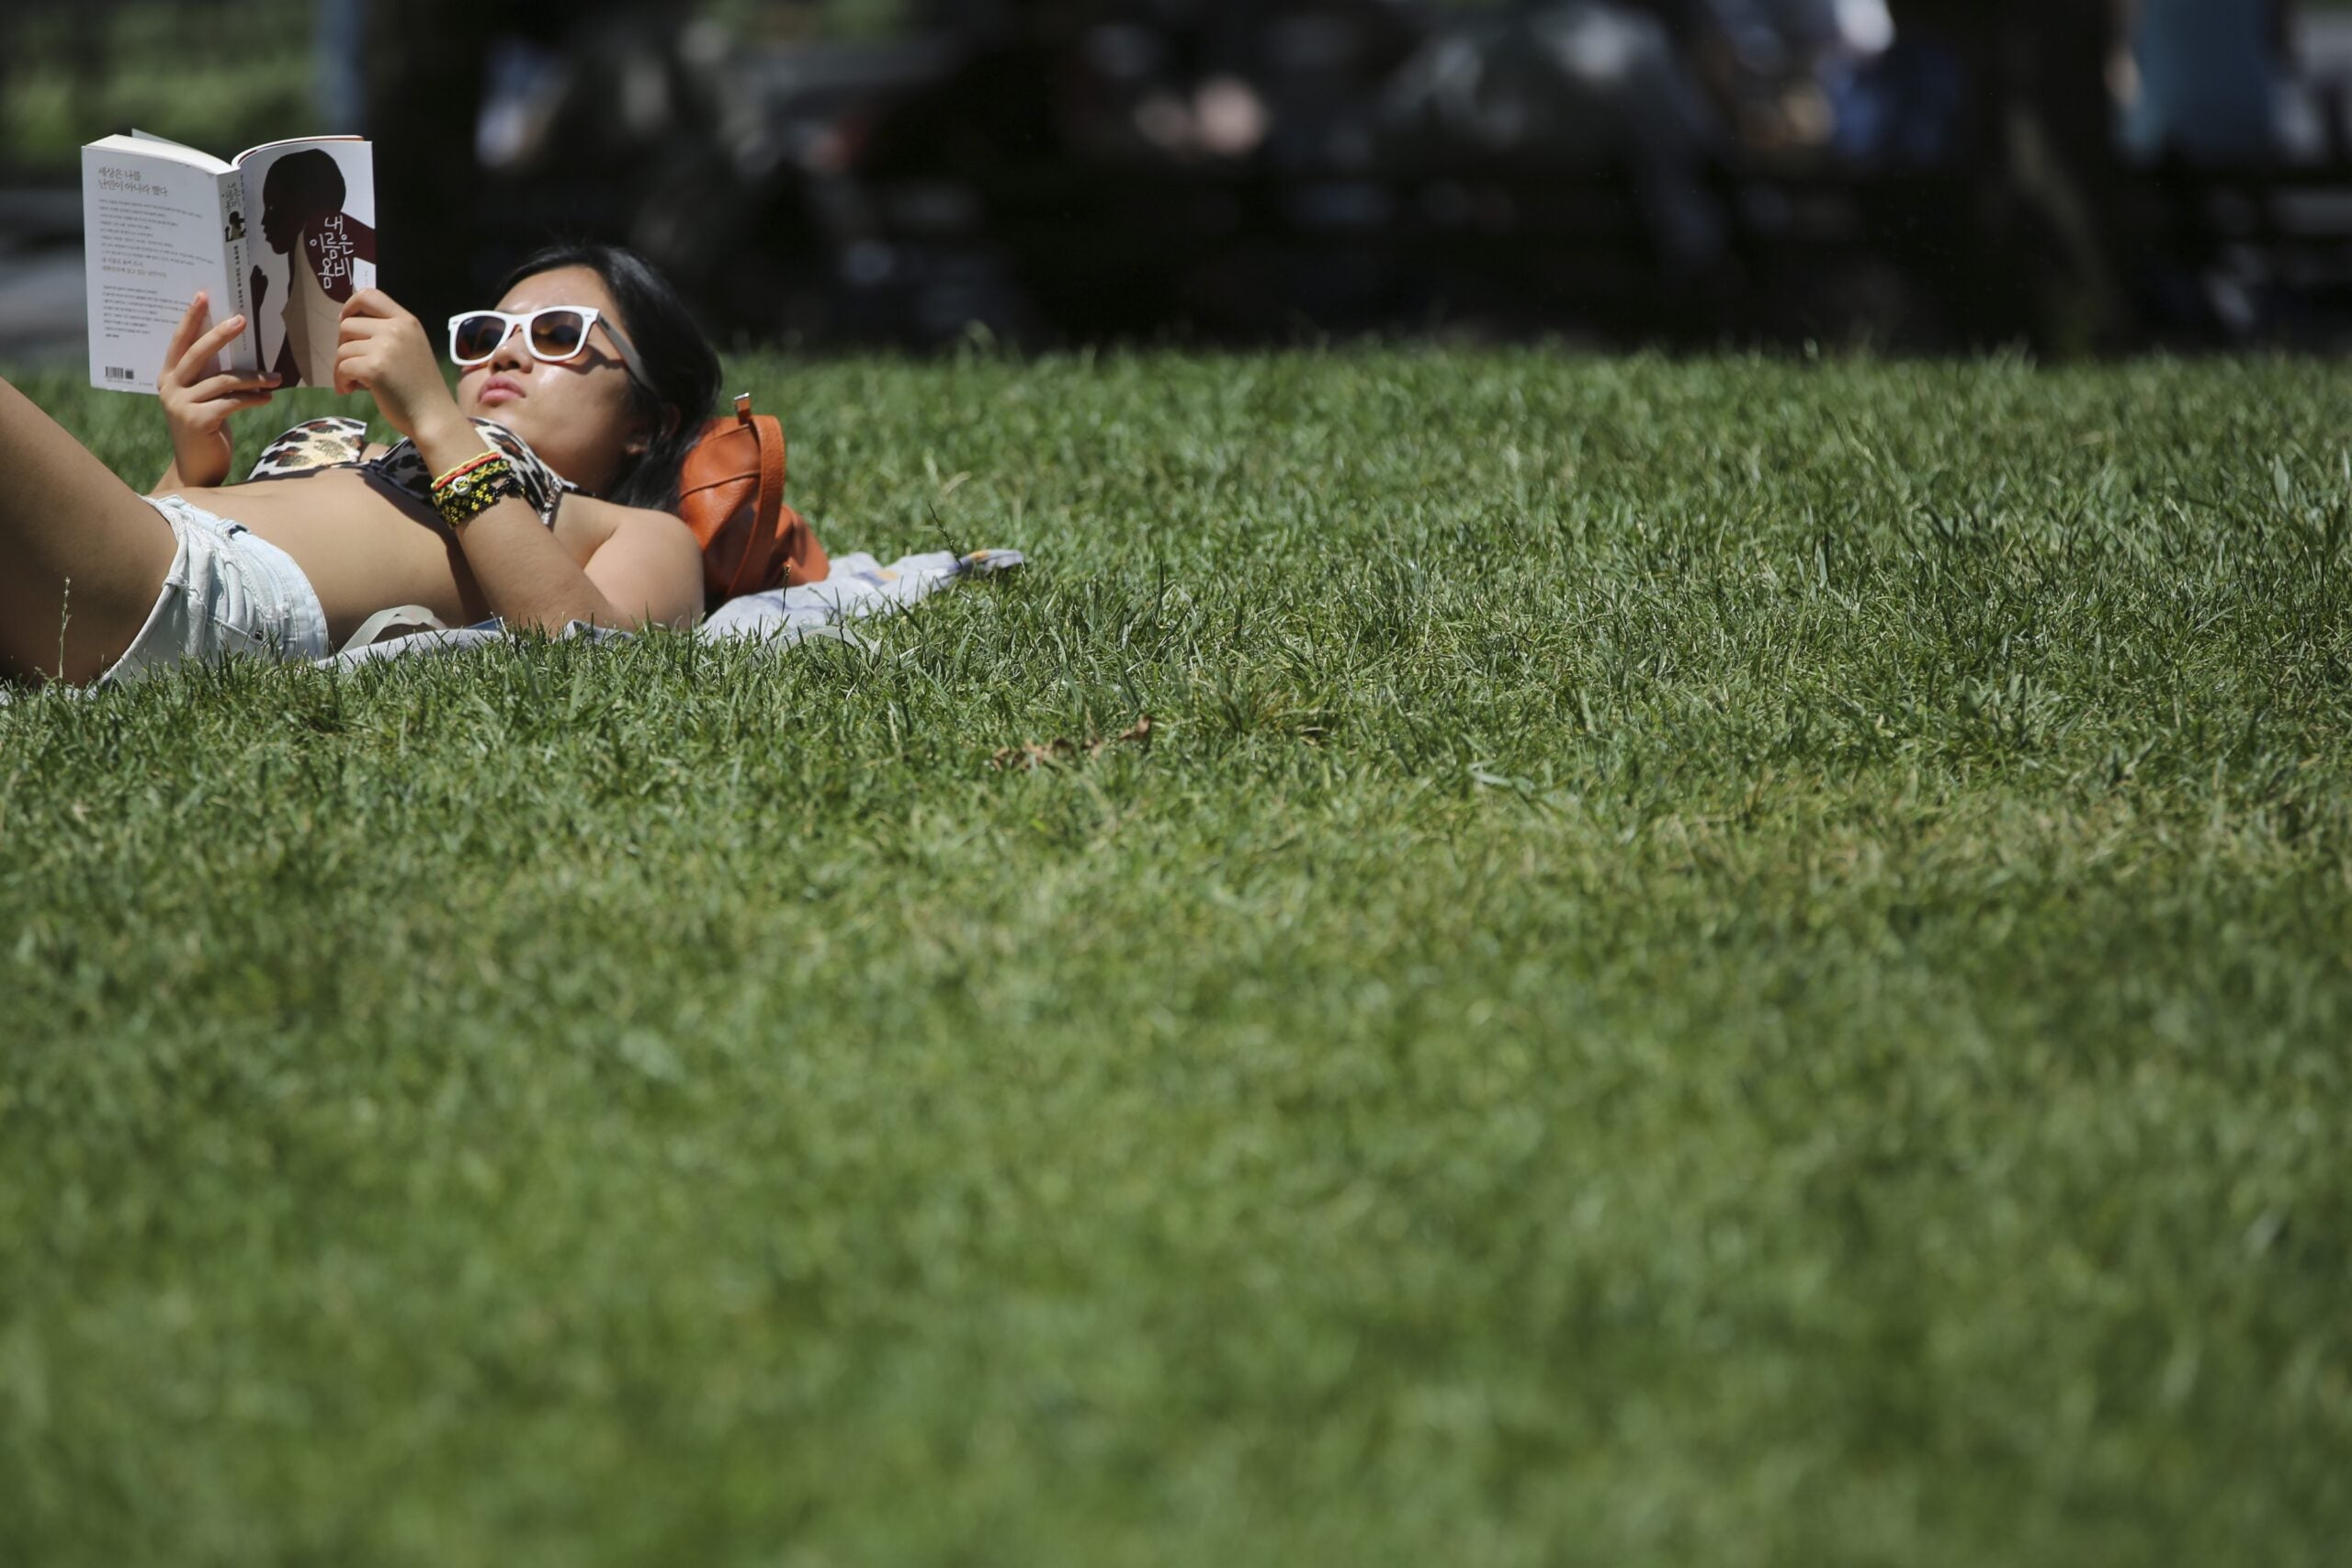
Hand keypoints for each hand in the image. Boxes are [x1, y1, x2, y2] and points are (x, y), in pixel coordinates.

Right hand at [157, 291, 277, 489]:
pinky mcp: (197, 420)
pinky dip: (254, 398)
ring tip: (277, 379)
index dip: (190, 319)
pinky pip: (232, 402)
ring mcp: (181, 405)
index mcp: (169, 377)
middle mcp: (170, 388)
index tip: (203, 295)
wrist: (198, 469)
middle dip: (221, 335)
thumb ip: (210, 377)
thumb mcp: (203, 399)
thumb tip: (240, 349)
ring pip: (223, 380)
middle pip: (198, 354)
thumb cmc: (207, 429)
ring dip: (254, 378)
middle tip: (242, 320)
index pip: (179, 342)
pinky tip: (268, 398)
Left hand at [334, 288, 461, 444]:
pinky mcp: (374, 368)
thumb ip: (389, 333)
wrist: (434, 416)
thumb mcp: (412, 347)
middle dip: (344, 345)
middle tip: (353, 364)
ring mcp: (386, 348)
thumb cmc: (422, 387)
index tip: (346, 322)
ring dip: (342, 367)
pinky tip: (350, 390)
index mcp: (407, 321)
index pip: (369, 295)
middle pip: (347, 324)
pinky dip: (341, 381)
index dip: (350, 306)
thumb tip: (349, 326)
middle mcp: (397, 329)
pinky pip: (342, 367)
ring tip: (354, 383)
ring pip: (342, 348)